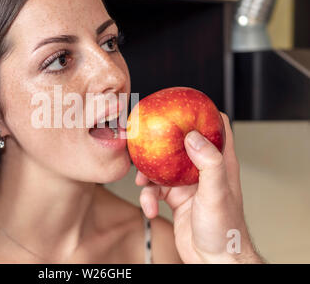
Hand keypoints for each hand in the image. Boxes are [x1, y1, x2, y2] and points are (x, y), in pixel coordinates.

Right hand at [136, 113, 263, 263]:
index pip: (218, 128)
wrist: (213, 260)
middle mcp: (202, 170)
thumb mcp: (216, 193)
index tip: (184, 106)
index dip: (204, 114)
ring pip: (161, 168)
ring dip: (147, 176)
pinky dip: (148, 198)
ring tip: (142, 186)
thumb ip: (208, 163)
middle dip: (161, 144)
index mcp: (219, 163)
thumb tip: (192, 136)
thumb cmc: (224, 229)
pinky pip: (155, 190)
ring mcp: (188, 185)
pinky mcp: (175, 199)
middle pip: (180, 145)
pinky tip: (149, 209)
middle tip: (144, 142)